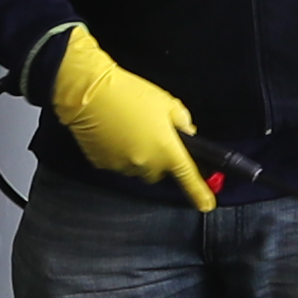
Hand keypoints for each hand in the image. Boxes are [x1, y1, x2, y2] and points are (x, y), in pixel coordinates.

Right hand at [43, 28, 213, 211]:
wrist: (90, 92)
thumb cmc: (131, 93)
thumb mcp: (166, 102)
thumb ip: (182, 121)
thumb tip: (186, 133)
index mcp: (167, 150)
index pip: (188, 177)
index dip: (199, 192)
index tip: (207, 205)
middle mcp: (146, 164)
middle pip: (158, 173)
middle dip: (159, 160)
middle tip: (152, 136)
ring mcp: (123, 166)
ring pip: (136, 169)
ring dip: (137, 156)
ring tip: (128, 129)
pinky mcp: (103, 164)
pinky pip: (117, 163)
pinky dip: (118, 153)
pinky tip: (113, 133)